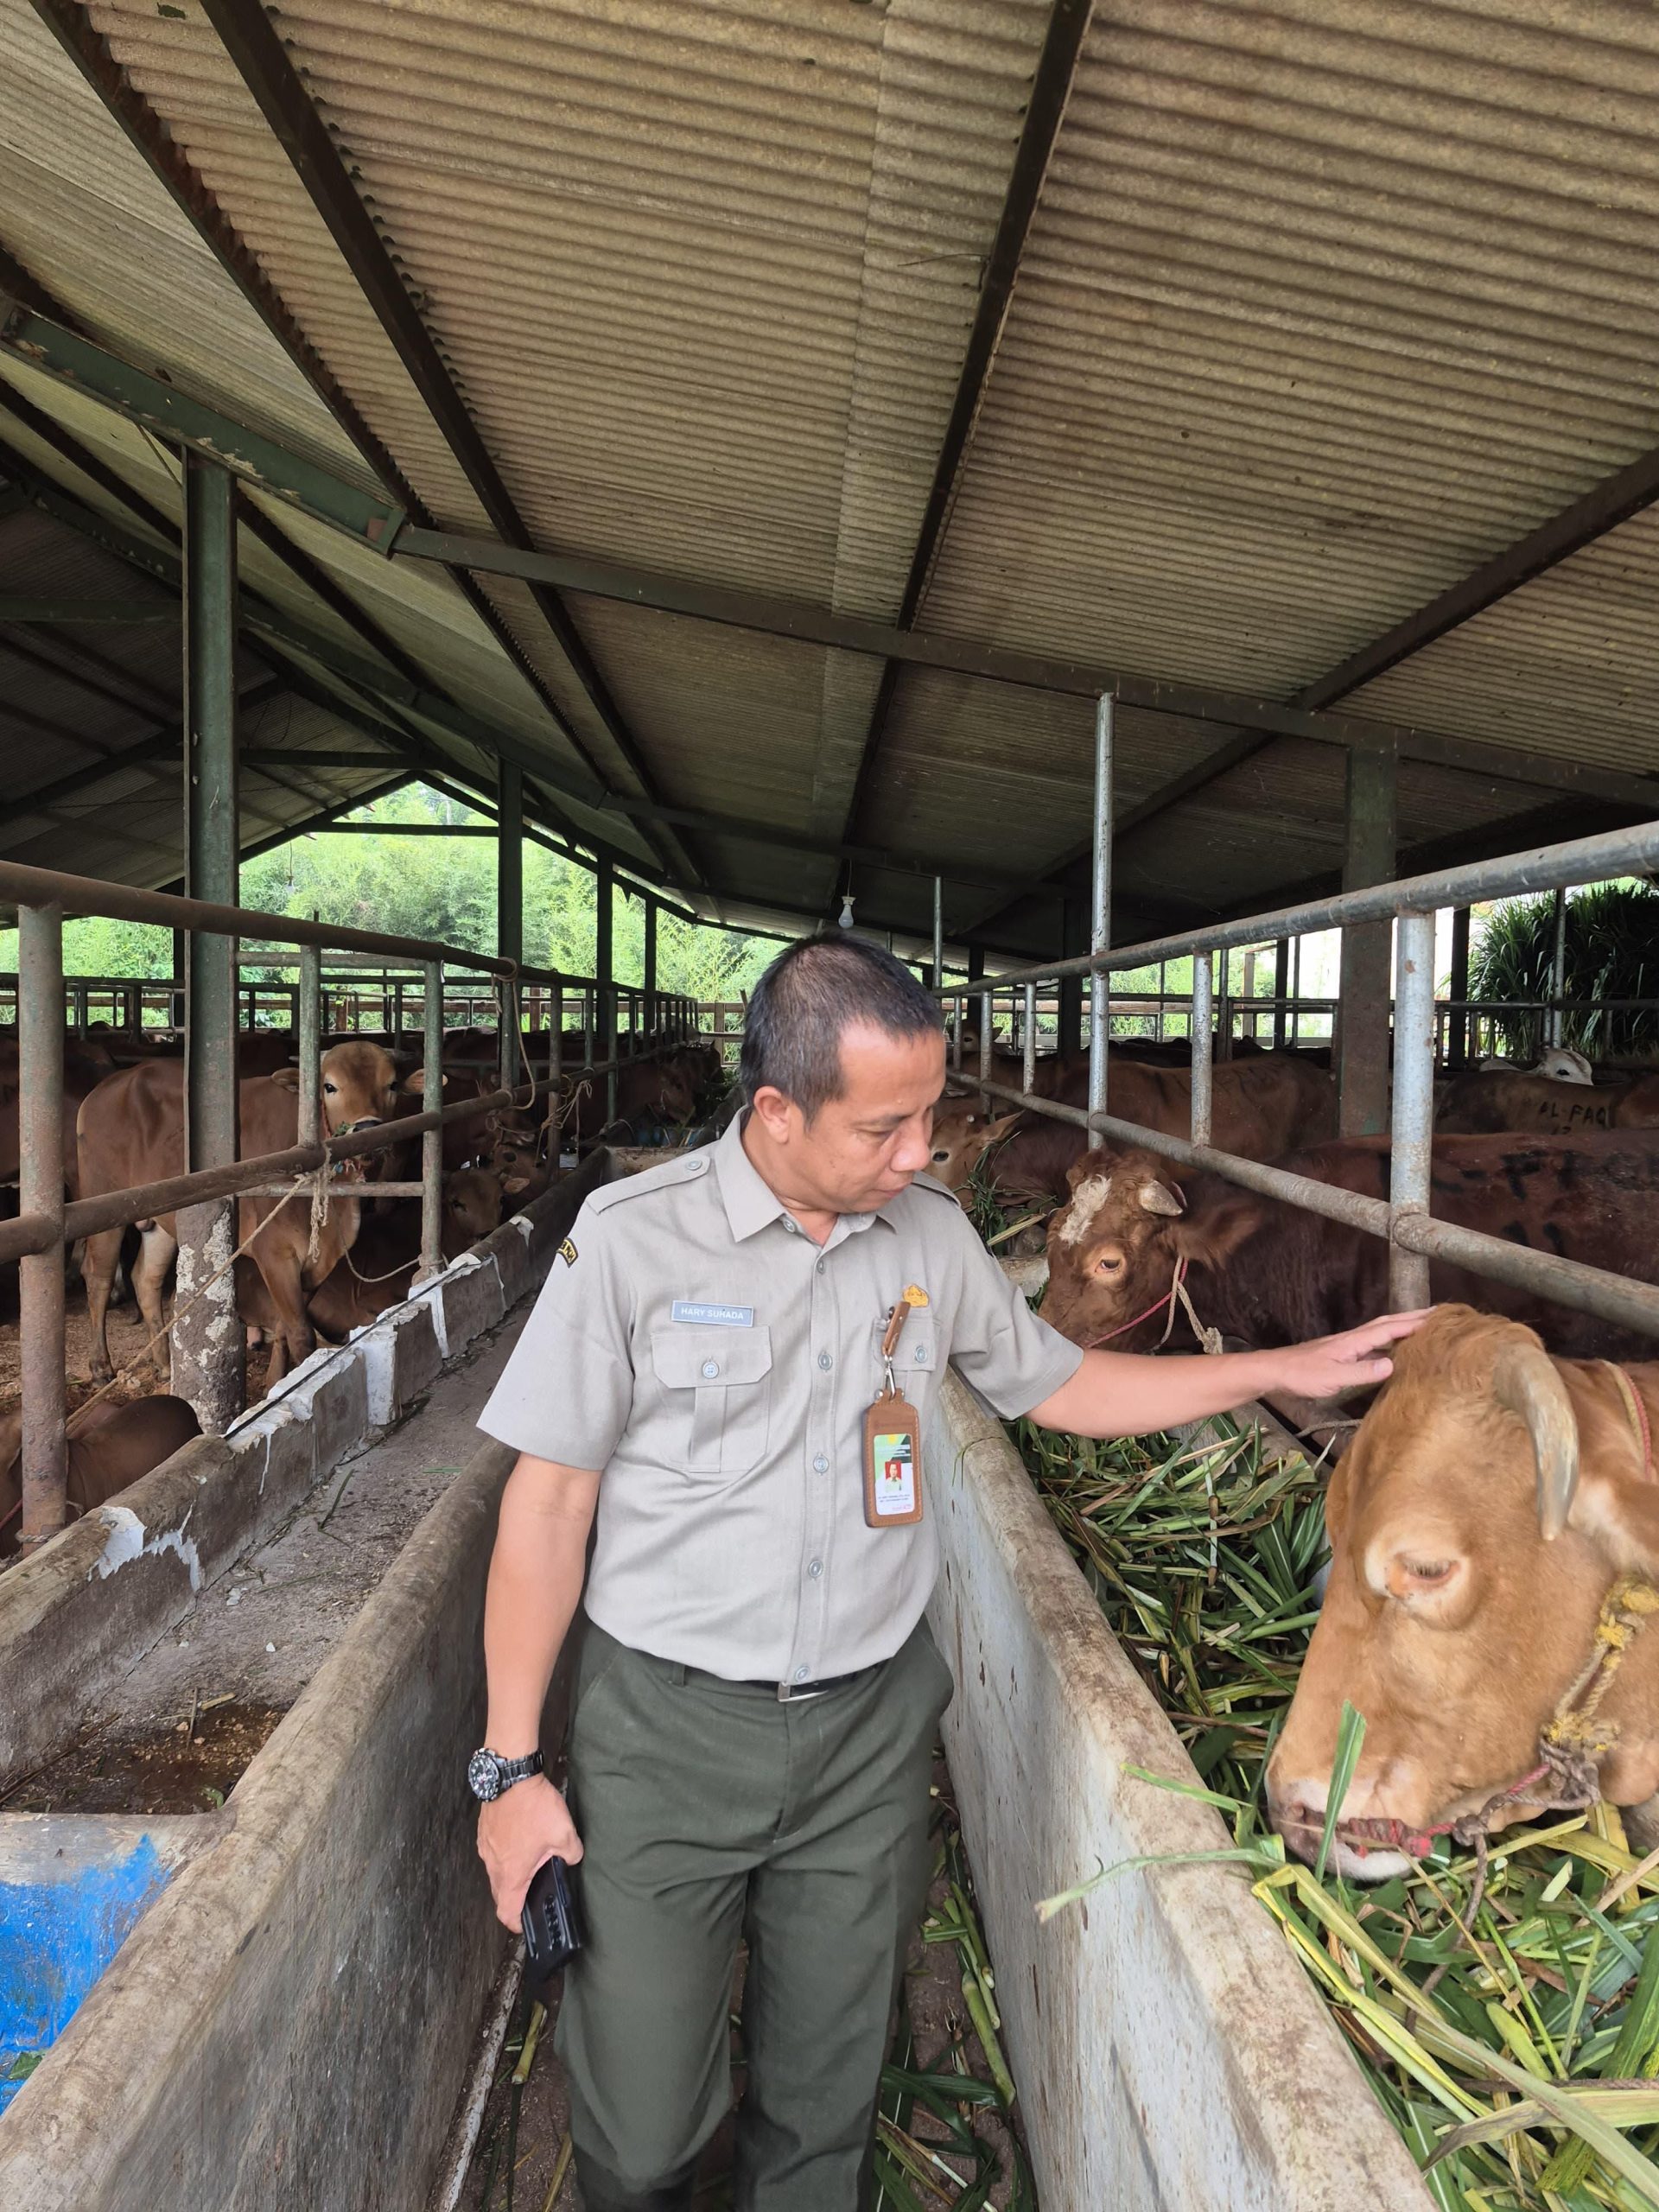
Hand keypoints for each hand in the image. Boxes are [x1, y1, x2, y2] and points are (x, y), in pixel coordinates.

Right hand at [477, 1774, 583, 1928]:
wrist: (510, 1774)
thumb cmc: (533, 1806)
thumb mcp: (564, 1833)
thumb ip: (572, 1854)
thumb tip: (571, 1859)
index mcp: (511, 1873)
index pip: (506, 1912)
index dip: (516, 1924)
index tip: (525, 1924)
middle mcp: (493, 1865)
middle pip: (500, 1894)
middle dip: (515, 1898)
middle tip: (532, 1893)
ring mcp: (486, 1847)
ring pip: (495, 1872)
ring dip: (509, 1874)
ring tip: (529, 1862)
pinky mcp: (484, 1832)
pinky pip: (493, 1852)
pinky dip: (505, 1854)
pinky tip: (520, 1841)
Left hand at [1268, 1308, 1432, 1402]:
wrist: (1275, 1372)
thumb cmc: (1301, 1375)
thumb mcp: (1333, 1378)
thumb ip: (1362, 1372)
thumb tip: (1393, 1364)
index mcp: (1354, 1341)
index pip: (1390, 1328)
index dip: (1414, 1323)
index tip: (1439, 1317)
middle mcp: (1354, 1339)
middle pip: (1388, 1324)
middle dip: (1413, 1318)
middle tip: (1439, 1314)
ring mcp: (1348, 1346)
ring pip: (1381, 1332)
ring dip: (1402, 1327)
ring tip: (1424, 1327)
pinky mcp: (1343, 1355)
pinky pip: (1373, 1344)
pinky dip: (1389, 1342)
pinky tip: (1395, 1351)